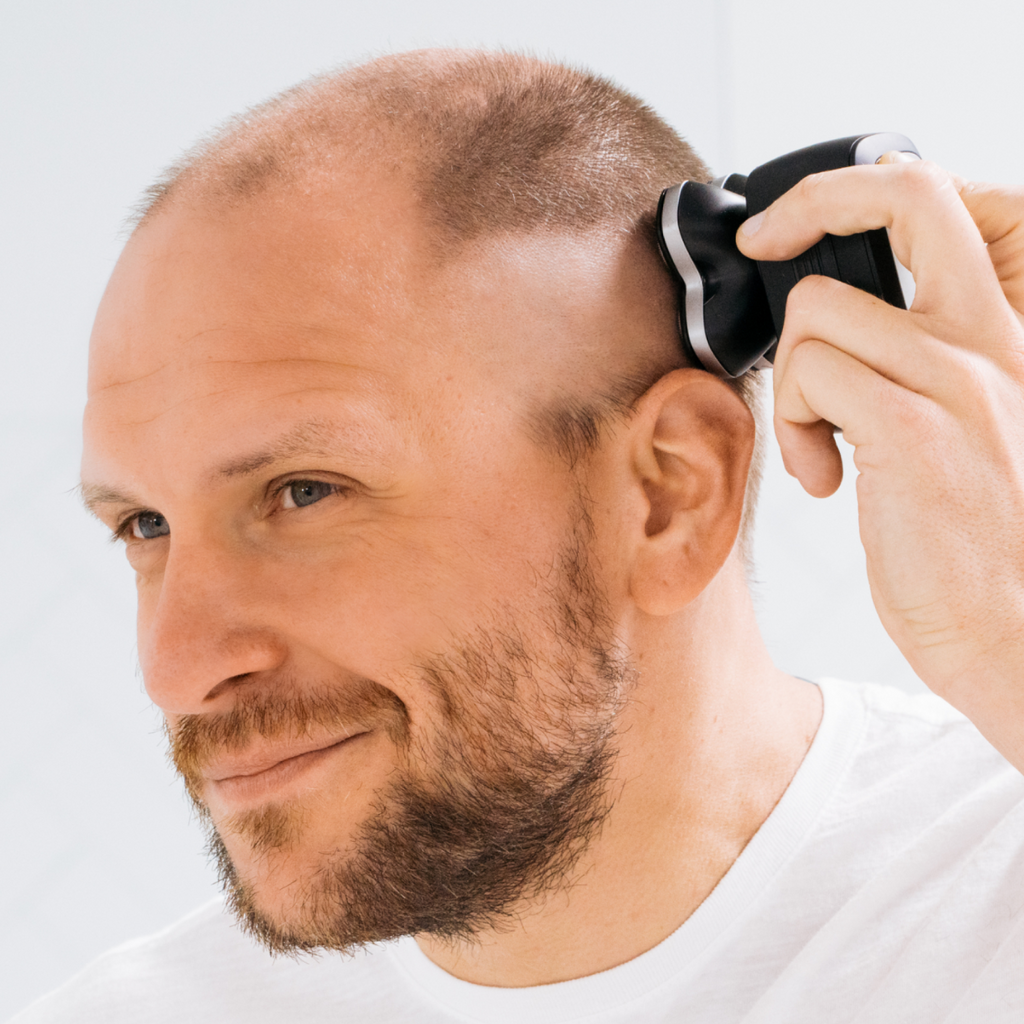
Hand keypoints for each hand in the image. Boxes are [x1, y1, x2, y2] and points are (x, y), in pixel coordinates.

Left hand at [736, 157, 1023, 771]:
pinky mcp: (913, 432)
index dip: (857, 189)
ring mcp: (958, 380)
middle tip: (764, 245)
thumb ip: (919, 363)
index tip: (796, 225)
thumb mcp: (971, 427)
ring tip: (819, 442)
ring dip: (794, 378)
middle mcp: (993, 338)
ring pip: (818, 308)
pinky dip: (794, 424)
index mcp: (1007, 332)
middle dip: (812, 201)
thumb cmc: (980, 539)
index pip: (940, 201)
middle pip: (903, 195)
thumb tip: (833, 325)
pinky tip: (824, 478)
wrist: (1016, 631)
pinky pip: (809, 376)